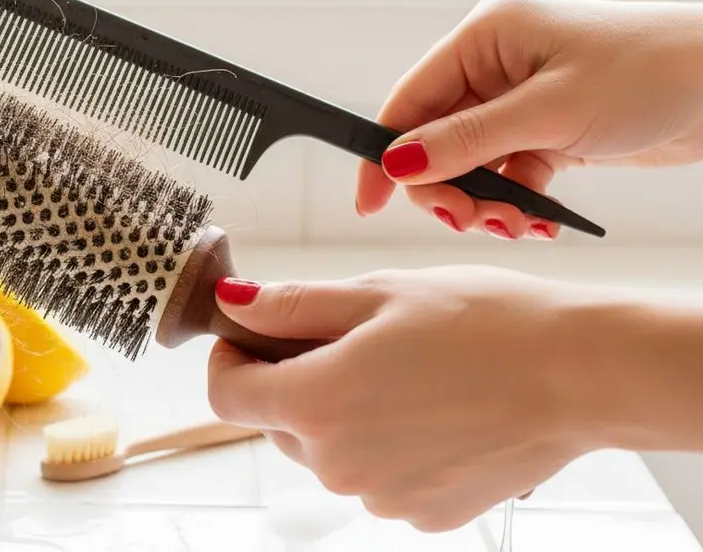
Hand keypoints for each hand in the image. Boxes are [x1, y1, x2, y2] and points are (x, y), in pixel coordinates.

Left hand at [206, 268, 607, 532]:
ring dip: (342, 415)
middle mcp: (340, 464)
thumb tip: (233, 303)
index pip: (228, 395)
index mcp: (317, 403)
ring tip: (402, 372)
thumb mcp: (376, 294)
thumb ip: (292, 305)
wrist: (580, 374)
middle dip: (294, 381)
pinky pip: (378, 478)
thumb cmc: (484, 323)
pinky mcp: (424, 515)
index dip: (230, 359)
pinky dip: (387, 446)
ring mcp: (382, 497)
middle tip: (346, 340)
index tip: (249, 335)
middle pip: (279, 423)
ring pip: (329, 452)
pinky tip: (431, 408)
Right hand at [357, 0, 702, 238]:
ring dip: (486, 203)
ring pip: (469, 165)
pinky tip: (541, 221)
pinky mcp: (545, 128)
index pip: (409, 101)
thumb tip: (397, 164)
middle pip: (434, 141)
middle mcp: (495, 64)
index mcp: (485, 37)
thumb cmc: (649, 74)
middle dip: (449, 189)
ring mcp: (520, 98)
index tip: (370, 204)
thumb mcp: (548, 112)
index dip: (385, 155)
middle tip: (474, 221)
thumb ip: (467, 141)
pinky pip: (506, 174)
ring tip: (520, 225)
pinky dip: (516, 203)